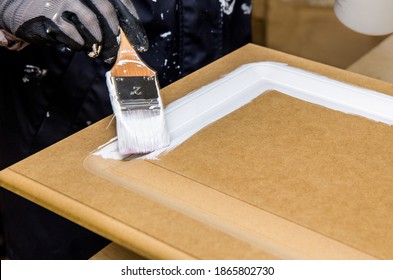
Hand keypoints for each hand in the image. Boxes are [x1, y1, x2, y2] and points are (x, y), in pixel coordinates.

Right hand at [0, 0, 147, 62]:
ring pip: (91, 23)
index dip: (132, 21)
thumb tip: (125, 39)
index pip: (120, 1)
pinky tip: (76, 45)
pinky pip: (73, 35)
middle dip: (114, 38)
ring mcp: (63, 0)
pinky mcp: (50, 14)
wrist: (21, 9)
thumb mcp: (82, 8)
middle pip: (107, 12)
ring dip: (97, 42)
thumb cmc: (59, 11)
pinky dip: (78, 44)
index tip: (141, 43)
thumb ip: (102, 17)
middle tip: (113, 55)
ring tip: (95, 51)